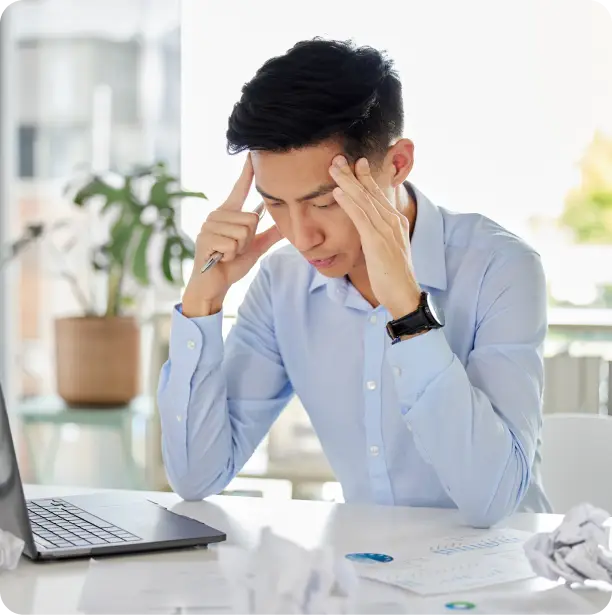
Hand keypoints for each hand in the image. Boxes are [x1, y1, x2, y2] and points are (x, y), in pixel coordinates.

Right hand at [182, 155, 281, 316]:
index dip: (247, 173)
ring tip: (227, 253)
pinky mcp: (205, 239)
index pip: (239, 188)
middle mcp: (216, 215)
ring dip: (239, 248)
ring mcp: (208, 226)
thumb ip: (269, 234)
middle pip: (251, 218)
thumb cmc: (231, 264)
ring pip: (243, 232)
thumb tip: (287, 224)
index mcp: (228, 214)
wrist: (214, 285)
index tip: (251, 154)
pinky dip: (230, 255)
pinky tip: (220, 258)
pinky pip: (232, 244)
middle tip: (235, 249)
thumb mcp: (255, 247)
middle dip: (248, 239)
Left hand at [329, 156, 420, 319]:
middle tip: (338, 158)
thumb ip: (378, 234)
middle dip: (353, 173)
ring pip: (364, 200)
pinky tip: (337, 192)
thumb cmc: (393, 275)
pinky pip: (360, 217)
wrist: (404, 294)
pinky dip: (348, 203)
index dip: (365, 177)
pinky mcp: (377, 241)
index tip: (354, 163)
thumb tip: (367, 228)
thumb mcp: (386, 249)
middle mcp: (393, 221)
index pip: (378, 194)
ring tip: (333, 168)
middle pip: (370, 192)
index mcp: (396, 221)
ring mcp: (386, 230)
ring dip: (347, 182)